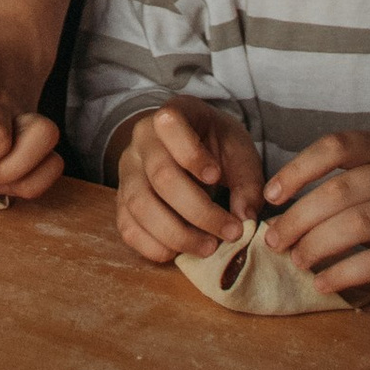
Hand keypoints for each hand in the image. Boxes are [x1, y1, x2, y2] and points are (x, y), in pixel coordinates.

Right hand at [115, 100, 264, 261]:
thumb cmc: (215, 146)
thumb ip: (247, 181)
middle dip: (199, 210)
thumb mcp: (239, 151)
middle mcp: (142, 141)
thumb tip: (244, 217)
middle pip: (161, 176)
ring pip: (140, 205)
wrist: (188, 147)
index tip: (216, 177)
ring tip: (209, 247)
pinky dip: (152, 246)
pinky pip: (127, 227)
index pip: (170, 125)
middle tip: (231, 232)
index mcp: (172, 116)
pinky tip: (179, 253)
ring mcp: (127, 172)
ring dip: (177, 234)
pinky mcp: (122, 201)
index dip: (191, 154)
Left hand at [262, 132, 369, 299]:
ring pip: (359, 225)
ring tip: (297, 261)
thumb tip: (276, 210)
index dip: (297, 169)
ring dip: (318, 245)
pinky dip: (343, 273)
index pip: (337, 146)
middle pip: (342, 191)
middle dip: (299, 217)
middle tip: (276, 241)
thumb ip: (339, 187)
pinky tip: (323, 282)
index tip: (271, 196)